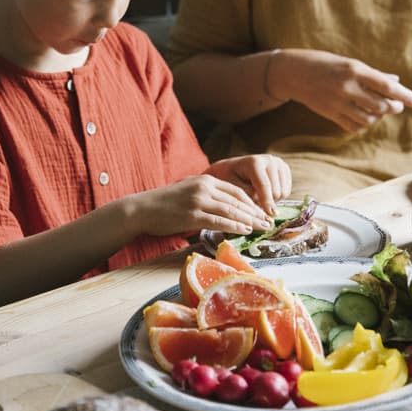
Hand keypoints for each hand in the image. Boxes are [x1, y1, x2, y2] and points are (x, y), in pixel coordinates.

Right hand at [122, 174, 273, 237]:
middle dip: (255, 212)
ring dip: (249, 220)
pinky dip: (234, 226)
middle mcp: (205, 187)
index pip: (236, 191)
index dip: (252, 202)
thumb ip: (208, 197)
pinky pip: (219, 221)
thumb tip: (228, 210)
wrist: (143, 208)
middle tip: (268, 222)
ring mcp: (198, 200)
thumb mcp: (190, 192)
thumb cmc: (166, 204)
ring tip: (262, 228)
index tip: (262, 212)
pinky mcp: (192, 215)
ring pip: (231, 210)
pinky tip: (245, 231)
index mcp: (206, 179)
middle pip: (237, 201)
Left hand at [206, 154, 291, 215]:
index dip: (266, 203)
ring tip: (260, 196)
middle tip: (255, 203)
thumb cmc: (230, 179)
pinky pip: (287, 190)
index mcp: (255, 162)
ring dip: (273, 200)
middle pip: (277, 191)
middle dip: (267, 202)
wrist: (233, 168)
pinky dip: (278, 196)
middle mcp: (269, 160)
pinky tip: (267, 193)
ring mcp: (279, 163)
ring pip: (284, 192)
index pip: (264, 186)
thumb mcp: (233, 189)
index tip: (268, 217)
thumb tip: (263, 211)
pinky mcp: (285, 168)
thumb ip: (248, 198)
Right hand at [269, 49, 411, 132]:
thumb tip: (396, 83)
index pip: (386, 86)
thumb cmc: (324, 63)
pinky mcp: (330, 114)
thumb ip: (372, 75)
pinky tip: (365, 117)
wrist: (292, 72)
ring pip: (369, 118)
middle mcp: (347, 87)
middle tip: (397, 105)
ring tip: (379, 110)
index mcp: (354, 69)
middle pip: (381, 105)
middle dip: (393, 107)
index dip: (404, 95)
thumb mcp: (349, 63)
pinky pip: (354, 126)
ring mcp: (337, 102)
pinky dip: (364, 124)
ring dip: (379, 116)